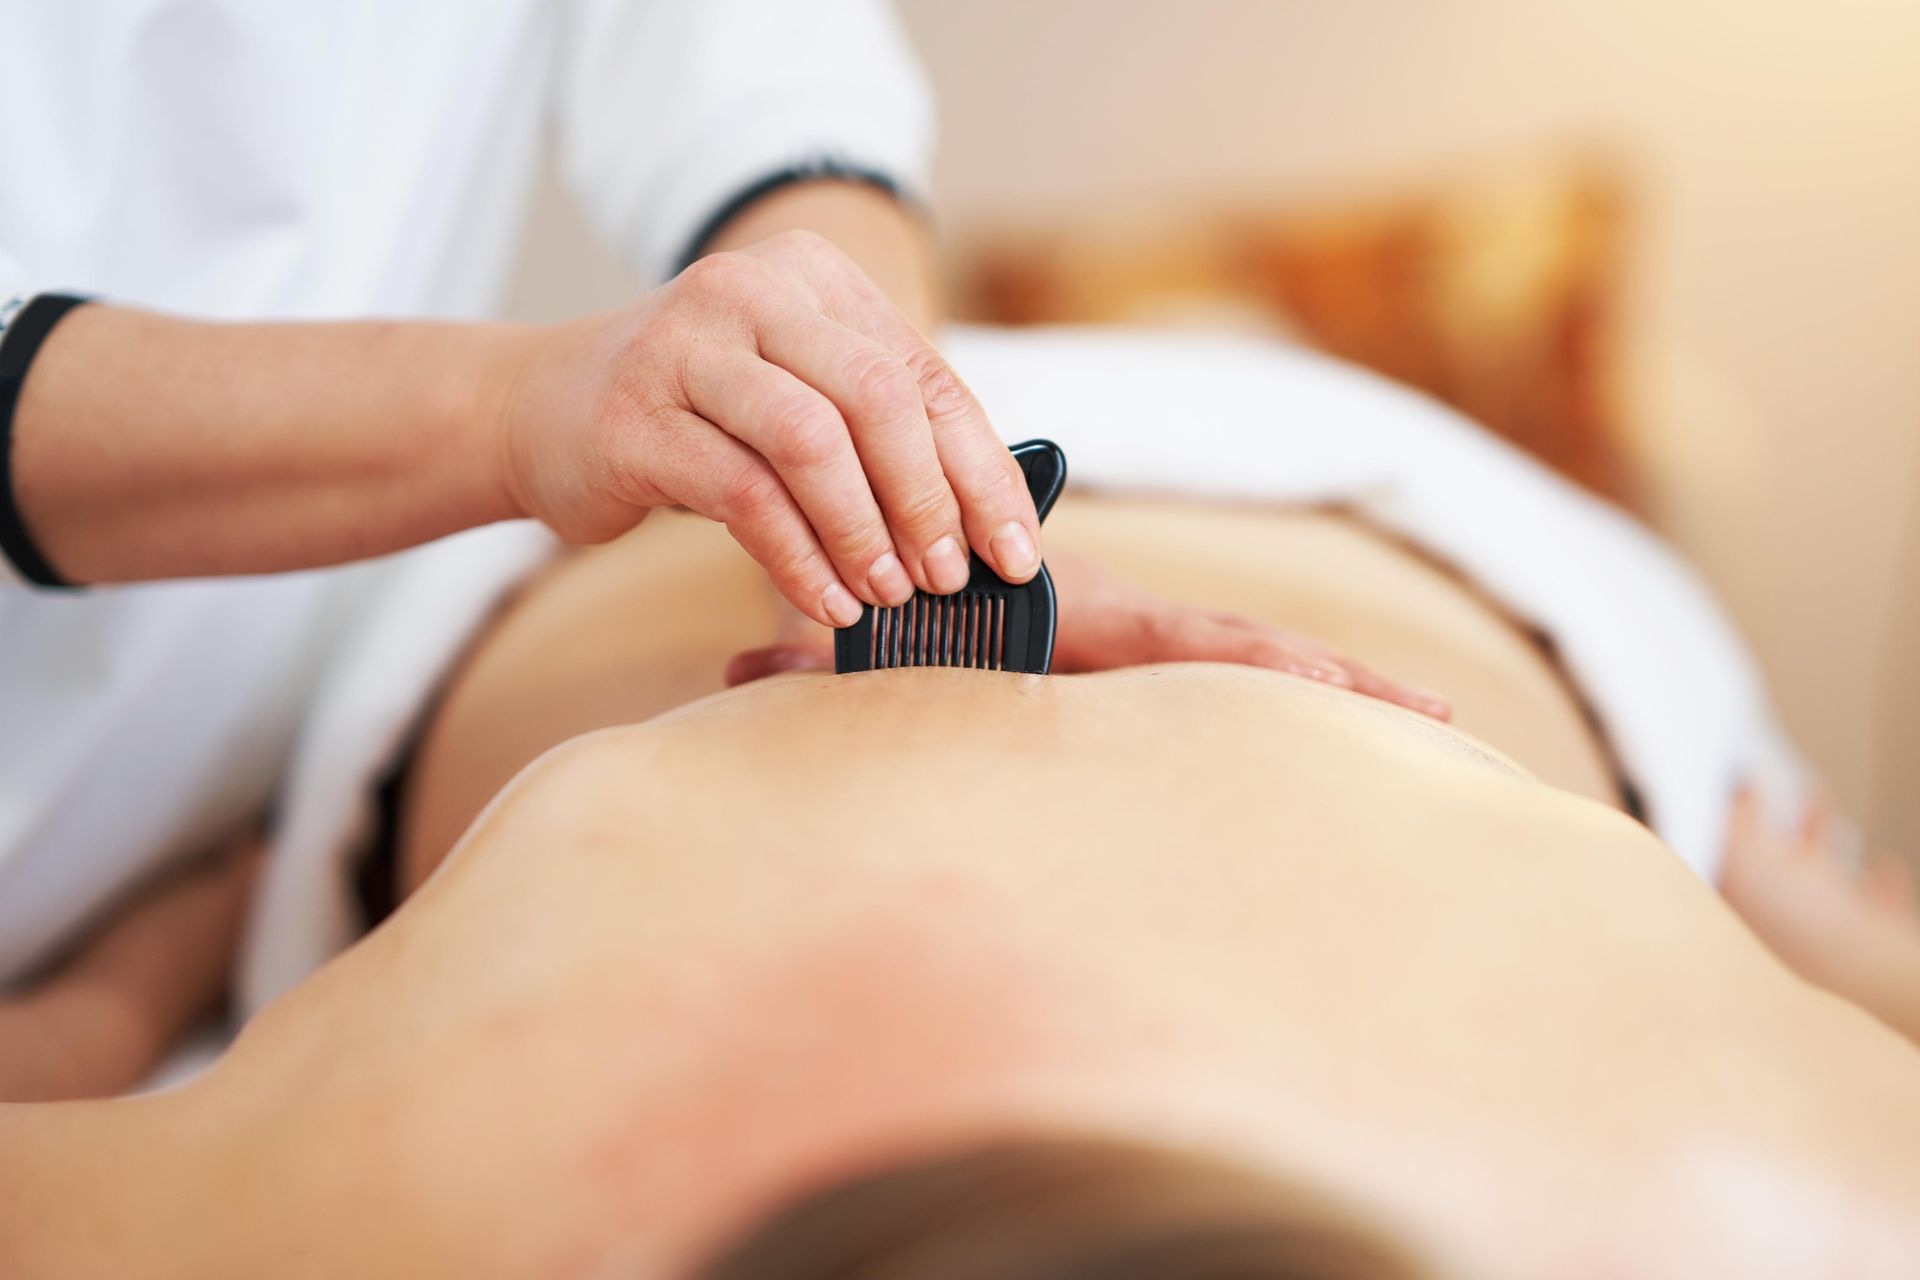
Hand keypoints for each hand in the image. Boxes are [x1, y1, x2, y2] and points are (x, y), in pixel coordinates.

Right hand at [495, 230, 1040, 627]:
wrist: (540, 408)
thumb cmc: (697, 416)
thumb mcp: (793, 395)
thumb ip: (877, 432)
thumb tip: (990, 525)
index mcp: (811, 277)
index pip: (923, 374)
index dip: (981, 470)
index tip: (1018, 552)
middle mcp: (751, 291)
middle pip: (877, 395)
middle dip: (929, 498)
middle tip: (949, 578)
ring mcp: (686, 346)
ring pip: (811, 440)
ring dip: (864, 530)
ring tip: (888, 593)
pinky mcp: (637, 416)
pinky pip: (743, 493)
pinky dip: (798, 557)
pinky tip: (827, 600)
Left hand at [724, 550, 1450, 719]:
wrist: (920, 507)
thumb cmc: (892, 584)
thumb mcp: (863, 622)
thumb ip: (813, 648)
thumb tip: (739, 666)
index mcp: (1084, 613)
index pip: (1191, 641)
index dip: (1271, 666)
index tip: (1351, 689)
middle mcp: (1128, 624)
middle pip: (1247, 655)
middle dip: (1339, 688)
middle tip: (1442, 723)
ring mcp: (1138, 642)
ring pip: (1243, 665)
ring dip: (1333, 695)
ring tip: (1438, 733)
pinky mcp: (1131, 659)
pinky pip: (1215, 676)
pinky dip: (1280, 692)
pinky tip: (1348, 731)